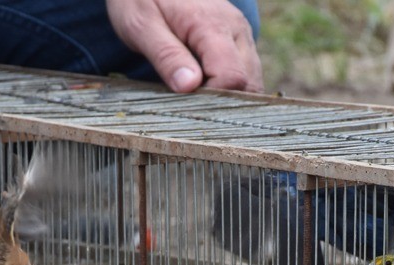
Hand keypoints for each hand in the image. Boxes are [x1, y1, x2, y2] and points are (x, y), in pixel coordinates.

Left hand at [106, 0, 262, 92]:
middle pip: (249, 83)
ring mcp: (240, 36)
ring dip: (229, 99)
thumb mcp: (141, 26)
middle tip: (192, 110)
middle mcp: (235, 30)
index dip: (212, 99)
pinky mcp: (237, 42)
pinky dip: (229, 90)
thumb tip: (189, 86)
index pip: (232, 76)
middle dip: (224, 105)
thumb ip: (166, 56)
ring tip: (196, 102)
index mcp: (212, 26)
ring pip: (251, 82)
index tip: (186, 105)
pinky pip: (245, 74)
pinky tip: (203, 93)